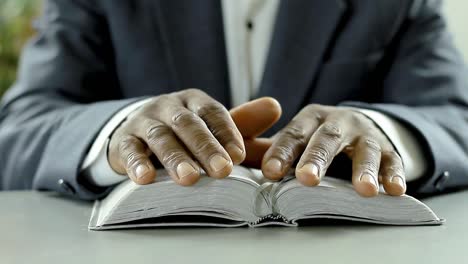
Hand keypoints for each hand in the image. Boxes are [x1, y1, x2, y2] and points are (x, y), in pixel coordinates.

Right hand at [108, 89, 244, 184]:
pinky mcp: (124, 140)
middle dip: (205, 147)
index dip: (226, 133)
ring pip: (160, 137)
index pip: (213, 113)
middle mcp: (169, 107)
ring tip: (189, 179)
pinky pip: (129, 150)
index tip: (239, 155)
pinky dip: (136, 164)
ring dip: (175, 158)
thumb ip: (243, 122)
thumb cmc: (186, 133)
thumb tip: (275, 106)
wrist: (139, 132)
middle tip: (222, 170)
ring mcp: (145, 122)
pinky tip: (145, 179)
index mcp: (194, 102)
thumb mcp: (213, 126)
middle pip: (188, 125)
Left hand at [260, 104, 405, 196]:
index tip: (270, 172)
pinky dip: (394, 175)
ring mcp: (365, 134)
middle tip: (307, 179)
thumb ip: (277, 150)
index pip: (294, 134)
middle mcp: (338, 122)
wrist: (360, 126)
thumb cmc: (320, 137)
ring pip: (365, 150)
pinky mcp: (388, 147)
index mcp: (310, 118)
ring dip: (364, 169)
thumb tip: (242, 168)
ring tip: (362, 189)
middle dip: (317, 159)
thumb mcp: (300, 136)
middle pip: (327, 138)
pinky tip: (394, 190)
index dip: (282, 152)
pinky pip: (393, 160)